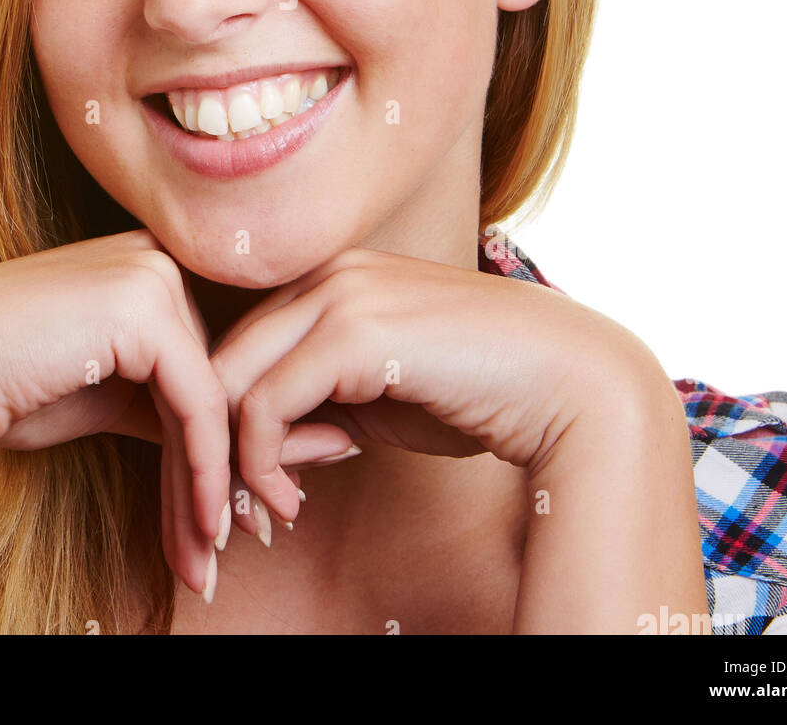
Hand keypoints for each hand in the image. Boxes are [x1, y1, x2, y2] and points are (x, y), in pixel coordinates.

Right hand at [0, 228, 349, 596]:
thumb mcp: (100, 392)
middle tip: (232, 546)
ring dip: (211, 490)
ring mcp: (152, 275)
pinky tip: (200, 530)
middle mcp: (157, 256)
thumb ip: (159, 400)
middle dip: (220, 473)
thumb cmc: (1, 386)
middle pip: (215, 381)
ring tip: (208, 562)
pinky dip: (202, 475)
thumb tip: (220, 450)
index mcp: (146, 263)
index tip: (232, 512)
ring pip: (212, 400)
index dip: (218, 442)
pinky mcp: (145, 309)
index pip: (204, 360)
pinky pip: (197, 407)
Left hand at [207, 245, 669, 521]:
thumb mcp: (383, 398)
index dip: (231, 419)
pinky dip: (262, 465)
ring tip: (268, 513)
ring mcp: (338, 295)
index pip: (243, 343)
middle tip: (239, 512)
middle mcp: (328, 273)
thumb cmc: (484, 393)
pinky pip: (263, 405)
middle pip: (222, 359)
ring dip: (235, 462)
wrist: (569, 382)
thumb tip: (265, 445)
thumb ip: (322, 404)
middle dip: (217, 443)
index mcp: (334, 277)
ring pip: (230, 381)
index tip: (255, 485)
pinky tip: (293, 499)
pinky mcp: (350, 333)